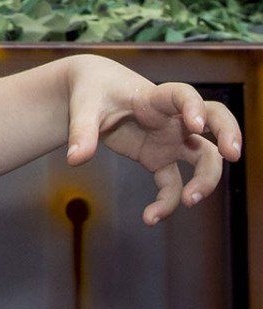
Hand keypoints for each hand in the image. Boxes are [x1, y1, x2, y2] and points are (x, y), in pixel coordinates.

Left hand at [65, 56, 241, 224]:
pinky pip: (173, 183)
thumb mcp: (82, 107)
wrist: (90, 91)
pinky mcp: (158, 158)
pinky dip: (167, 201)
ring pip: (204, 158)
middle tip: (232, 154)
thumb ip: (81, 132)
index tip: (196, 124)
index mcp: (153, 97)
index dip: (194, 107)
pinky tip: (150, 217)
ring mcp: (168, 140)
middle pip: (215, 120)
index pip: (183, 95)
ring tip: (189, 200)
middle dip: (229, 133)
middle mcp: (170, 119)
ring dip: (206, 180)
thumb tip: (75, 159)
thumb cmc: (91, 91)